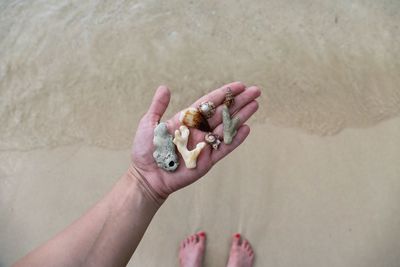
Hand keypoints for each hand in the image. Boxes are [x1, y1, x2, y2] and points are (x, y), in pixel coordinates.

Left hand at [131, 82, 260, 198]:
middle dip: (239, 102)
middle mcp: (198, 130)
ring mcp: (204, 144)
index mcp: (186, 119)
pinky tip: (247, 128)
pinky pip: (224, 148)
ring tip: (256, 105)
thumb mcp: (149, 124)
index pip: (209, 103)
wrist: (147, 177)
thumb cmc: (146, 151)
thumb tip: (165, 87)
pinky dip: (235, 139)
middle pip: (222, 113)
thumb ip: (158, 106)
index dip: (224, 94)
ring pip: (226, 128)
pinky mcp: (207, 160)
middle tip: (256, 91)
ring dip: (241, 116)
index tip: (239, 85)